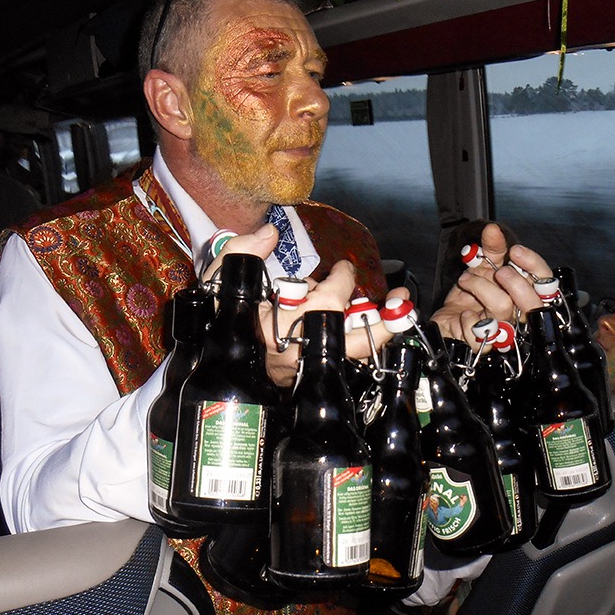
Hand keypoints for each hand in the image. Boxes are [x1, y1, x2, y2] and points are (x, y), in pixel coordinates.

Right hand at [204, 227, 405, 386]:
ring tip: (388, 311)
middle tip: (398, 299)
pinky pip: (351, 362)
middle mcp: (298, 355)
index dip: (343, 279)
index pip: (327, 301)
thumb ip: (241, 253)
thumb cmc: (221, 322)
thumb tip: (270, 234)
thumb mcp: (221, 282)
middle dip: (385, 321)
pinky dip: (363, 342)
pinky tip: (365, 326)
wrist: (217, 367)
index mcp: (277, 329)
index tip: (343, 268)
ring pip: (360, 358)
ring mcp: (309, 372)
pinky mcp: (315, 380)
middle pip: (358, 343)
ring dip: (378, 332)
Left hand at [430, 223, 553, 345]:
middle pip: (533, 302)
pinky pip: (480, 332)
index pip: (546, 283)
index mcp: (525, 296)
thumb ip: (491, 249)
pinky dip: (469, 319)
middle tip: (497, 272)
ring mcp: (503, 333)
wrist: (447, 322)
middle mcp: (518, 315)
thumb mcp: (482, 269)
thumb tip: (492, 229)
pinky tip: (464, 313)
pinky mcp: (482, 345)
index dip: (534, 265)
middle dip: (514, 281)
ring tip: (466, 280)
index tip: (515, 251)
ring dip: (481, 287)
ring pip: (503, 307)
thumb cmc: (472, 298)